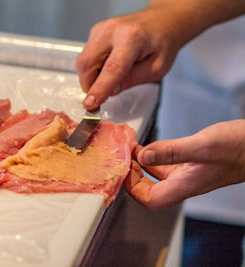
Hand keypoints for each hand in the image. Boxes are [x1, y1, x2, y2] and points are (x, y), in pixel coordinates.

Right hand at [76, 5, 181, 109]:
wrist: (162, 21)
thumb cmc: (161, 43)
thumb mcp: (155, 69)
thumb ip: (132, 80)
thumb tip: (110, 90)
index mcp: (132, 38)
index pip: (112, 68)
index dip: (99, 88)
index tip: (91, 104)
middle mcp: (112, 31)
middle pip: (87, 63)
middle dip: (90, 85)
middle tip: (102, 94)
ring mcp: (101, 29)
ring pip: (83, 61)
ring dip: (91, 76)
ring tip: (110, 77)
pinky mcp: (95, 32)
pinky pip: (85, 56)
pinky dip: (92, 67)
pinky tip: (107, 66)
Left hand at [124, 120, 244, 209]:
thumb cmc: (240, 148)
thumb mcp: (202, 146)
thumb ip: (171, 151)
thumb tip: (143, 155)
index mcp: (186, 184)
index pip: (151, 198)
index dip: (133, 189)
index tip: (122, 171)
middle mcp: (186, 182)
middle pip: (150, 188)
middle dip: (133, 174)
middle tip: (123, 157)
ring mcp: (190, 173)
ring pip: (157, 174)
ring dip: (142, 163)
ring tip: (131, 148)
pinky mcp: (194, 162)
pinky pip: (167, 163)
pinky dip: (155, 155)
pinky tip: (151, 145)